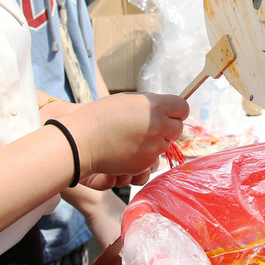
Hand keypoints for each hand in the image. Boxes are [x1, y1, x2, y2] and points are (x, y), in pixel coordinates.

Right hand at [61, 92, 187, 189]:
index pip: (183, 107)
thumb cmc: (100, 116)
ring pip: (166, 145)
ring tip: (133, 139)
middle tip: (150, 127)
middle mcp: (158, 126)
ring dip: (155, 143)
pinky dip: (145, 157)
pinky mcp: (144, 164)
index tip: (170, 113)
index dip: (176, 110)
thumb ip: (151, 104)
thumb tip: (167, 108)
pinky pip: (153, 160)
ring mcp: (153, 147)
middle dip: (168, 127)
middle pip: (178, 128)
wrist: (81, 141)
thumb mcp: (129, 100)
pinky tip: (128, 151)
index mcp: (156, 106)